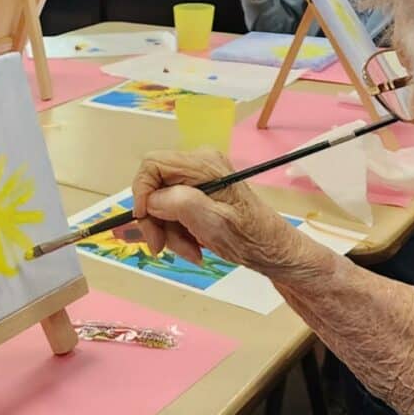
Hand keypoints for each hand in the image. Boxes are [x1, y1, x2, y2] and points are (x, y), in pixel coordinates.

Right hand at [131, 149, 305, 272]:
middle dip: (156, 219)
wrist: (272, 249)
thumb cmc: (248, 237)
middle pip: (155, 186)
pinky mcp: (200, 192)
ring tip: (190, 251)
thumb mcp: (214, 222)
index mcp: (203, 164)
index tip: (144, 220)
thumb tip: (151, 199)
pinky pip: (173, 209)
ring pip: (161, 202)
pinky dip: (177, 230)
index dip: (141, 192)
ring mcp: (200, 178)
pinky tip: (193, 246)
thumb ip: (180, 204)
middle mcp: (199, 164)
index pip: (153, 164)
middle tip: (161, 248)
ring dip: (168, 231)